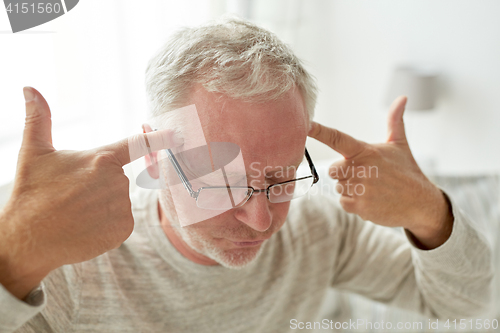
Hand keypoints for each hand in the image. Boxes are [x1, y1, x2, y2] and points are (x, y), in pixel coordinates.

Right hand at [0, 87, 181, 299]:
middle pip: (117, 179)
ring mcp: (122, 208)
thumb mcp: (33, 153)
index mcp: (101, 159)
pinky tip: (85, 227)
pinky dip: (106, 224)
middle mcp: (117, 182)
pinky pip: (121, 221)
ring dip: (102, 205)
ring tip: (76, 212)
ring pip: (119, 201)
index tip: (177, 133)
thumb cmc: (31, 194)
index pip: (137, 144)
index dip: (159, 138)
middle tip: (72, 195)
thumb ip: (39, 118)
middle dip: (99, 185)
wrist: (28, 241)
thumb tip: (29, 87)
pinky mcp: (123, 230)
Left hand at [308, 96, 452, 249]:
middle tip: (367, 176)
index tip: (306, 125)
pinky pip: (344, 202)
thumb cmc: (407, 171)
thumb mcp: (400, 144)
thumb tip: (402, 97)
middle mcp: (360, 169)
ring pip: (339, 186)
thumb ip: (394, 121)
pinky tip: (371, 200)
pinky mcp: (359, 206)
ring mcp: (359, 188)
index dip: (321, 131)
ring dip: (351, 189)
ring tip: (373, 189)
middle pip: (334, 169)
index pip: (338, 138)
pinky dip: (354, 203)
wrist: (422, 203)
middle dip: (345, 173)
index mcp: (366, 151)